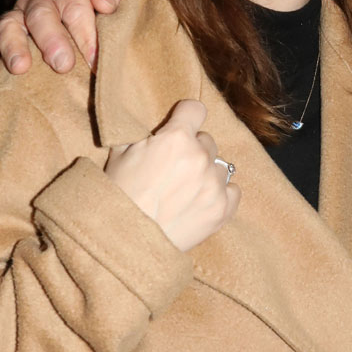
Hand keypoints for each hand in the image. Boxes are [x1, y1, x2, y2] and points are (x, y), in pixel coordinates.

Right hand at [0, 0, 127, 82]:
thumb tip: (102, 1)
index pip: (73, 2)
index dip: (84, 30)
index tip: (94, 57)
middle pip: (40, 14)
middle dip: (51, 40)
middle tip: (63, 64)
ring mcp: (20, 13)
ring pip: (10, 26)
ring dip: (14, 47)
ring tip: (20, 68)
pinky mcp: (8, 32)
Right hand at [103, 100, 239, 251]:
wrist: (126, 242)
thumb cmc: (118, 197)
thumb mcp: (119, 155)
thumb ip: (141, 134)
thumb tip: (151, 127)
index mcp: (176, 138)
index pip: (195, 109)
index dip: (185, 116)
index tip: (180, 124)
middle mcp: (200, 157)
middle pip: (207, 140)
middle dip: (192, 149)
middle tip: (173, 167)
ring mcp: (214, 184)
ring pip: (220, 166)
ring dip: (206, 172)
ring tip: (185, 189)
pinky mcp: (222, 210)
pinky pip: (233, 190)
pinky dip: (221, 193)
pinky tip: (202, 200)